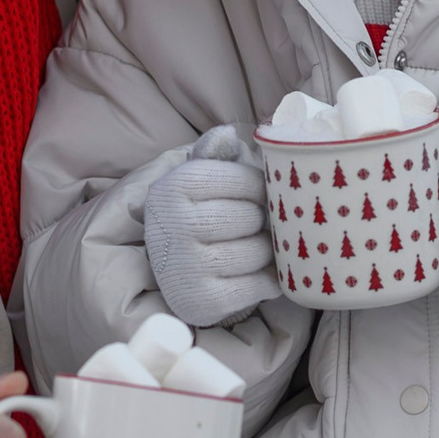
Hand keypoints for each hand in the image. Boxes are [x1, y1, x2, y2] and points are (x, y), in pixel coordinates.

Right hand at [143, 125, 281, 326]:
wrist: (170, 271)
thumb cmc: (194, 214)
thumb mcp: (196, 179)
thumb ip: (213, 152)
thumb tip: (227, 134)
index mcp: (173, 187)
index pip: (248, 181)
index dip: (262, 189)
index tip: (257, 195)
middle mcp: (174, 226)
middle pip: (254, 217)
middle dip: (262, 222)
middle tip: (254, 226)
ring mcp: (187, 267)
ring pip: (260, 252)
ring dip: (266, 252)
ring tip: (253, 248)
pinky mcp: (203, 303)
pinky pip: (261, 284)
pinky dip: (268, 280)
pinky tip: (257, 273)